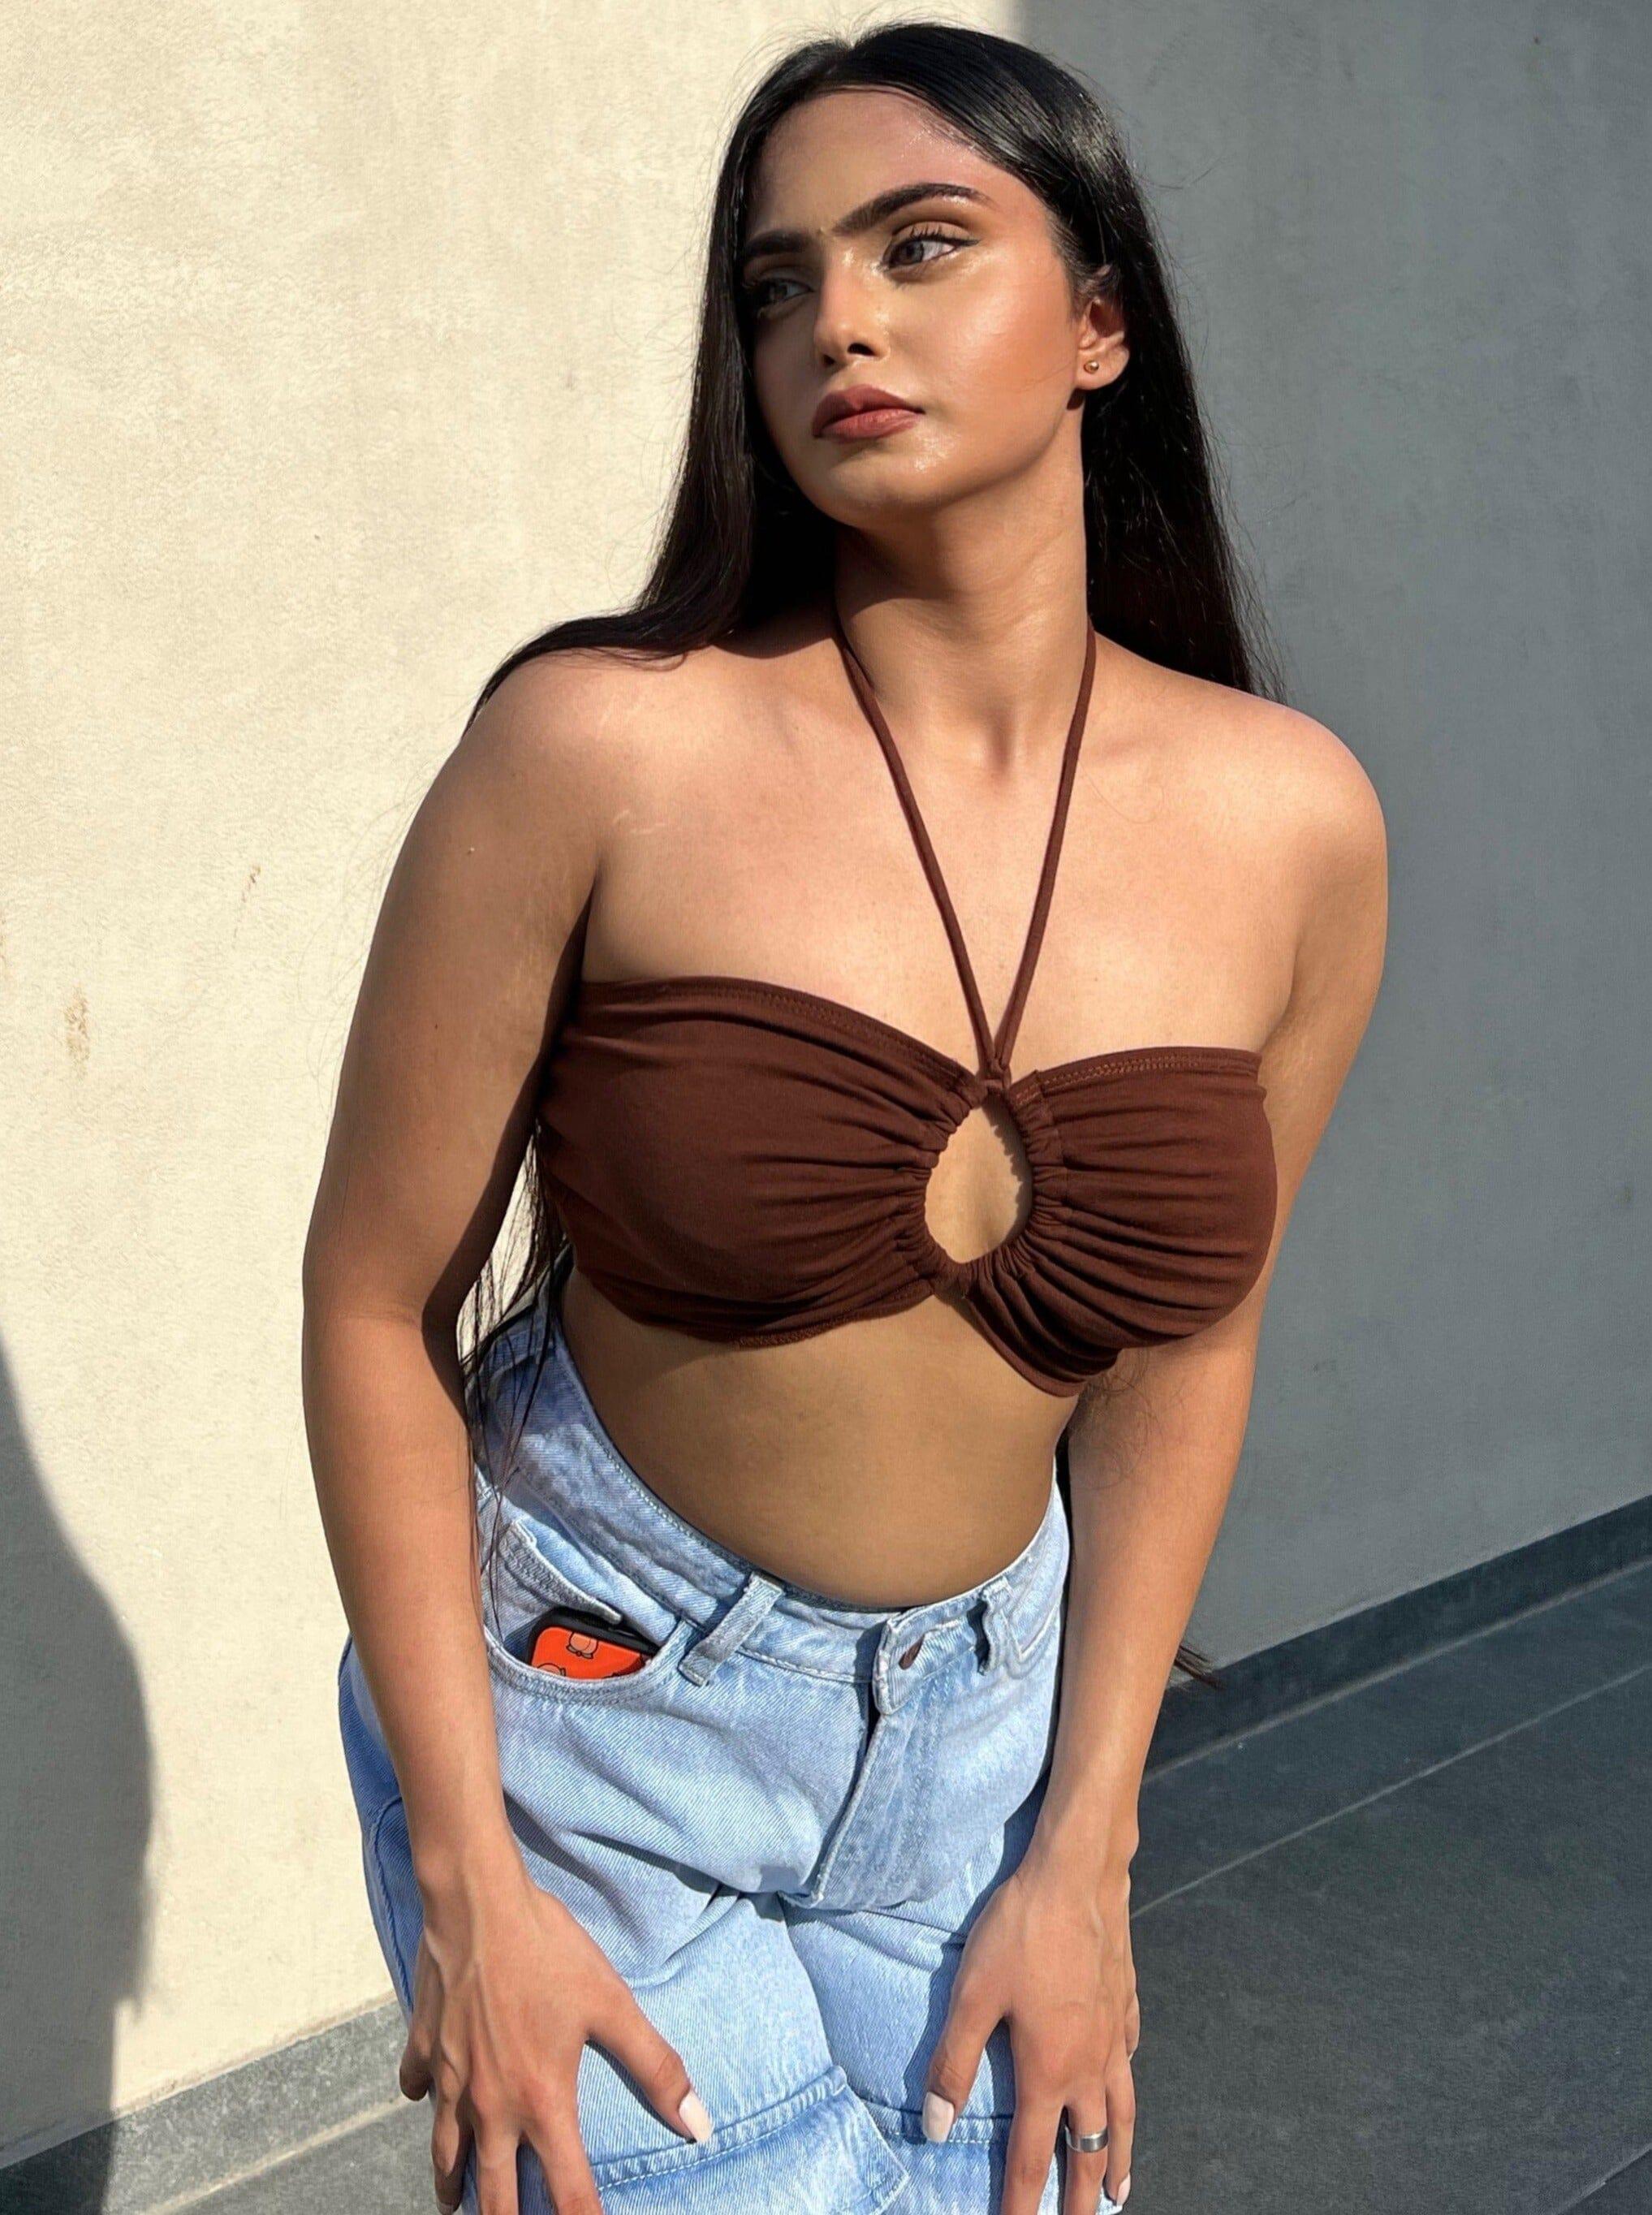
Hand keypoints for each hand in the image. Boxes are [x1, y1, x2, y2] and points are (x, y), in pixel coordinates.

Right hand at [397, 1852, 711, 2214]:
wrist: (476, 1904)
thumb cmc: (548, 1951)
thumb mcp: (612, 2004)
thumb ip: (656, 2067)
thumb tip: (699, 2124)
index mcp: (541, 2104)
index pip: (567, 2193)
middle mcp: (490, 2107)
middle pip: (493, 2195)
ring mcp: (450, 2081)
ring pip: (446, 2154)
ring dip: (453, 2183)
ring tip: (456, 2201)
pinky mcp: (423, 2048)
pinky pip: (419, 2090)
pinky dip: (426, 2102)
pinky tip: (428, 2097)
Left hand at [922, 1857, 1136, 2213]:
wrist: (1079, 1877)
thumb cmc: (1021, 1933)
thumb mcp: (972, 1996)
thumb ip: (953, 2064)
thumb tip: (937, 2129)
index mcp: (1049, 2073)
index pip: (1031, 2159)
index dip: (1021, 2206)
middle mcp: (1090, 2066)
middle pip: (1088, 2150)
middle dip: (1082, 2200)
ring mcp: (1115, 2036)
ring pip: (1122, 2114)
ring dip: (1118, 2157)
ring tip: (1119, 2191)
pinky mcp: (1127, 2003)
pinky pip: (1130, 2060)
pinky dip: (1126, 2088)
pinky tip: (1123, 2085)